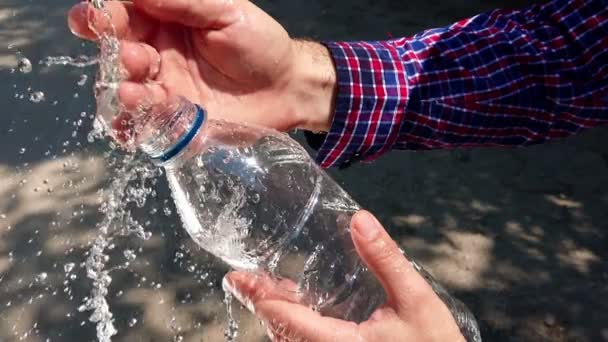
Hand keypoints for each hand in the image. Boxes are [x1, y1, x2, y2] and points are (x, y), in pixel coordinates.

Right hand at [67, 0, 335, 137]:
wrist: (286, 89)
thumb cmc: (259, 43)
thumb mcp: (225, 11)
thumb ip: (181, 1)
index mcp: (164, 22)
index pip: (122, 15)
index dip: (102, 15)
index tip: (93, 19)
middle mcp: (157, 55)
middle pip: (116, 54)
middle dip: (115, 55)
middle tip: (133, 58)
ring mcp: (164, 90)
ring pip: (126, 91)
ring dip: (122, 92)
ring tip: (135, 93)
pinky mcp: (174, 122)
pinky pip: (142, 126)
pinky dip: (131, 127)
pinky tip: (133, 126)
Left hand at [223, 211, 465, 341]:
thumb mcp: (417, 301)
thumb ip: (386, 260)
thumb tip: (359, 220)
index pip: (284, 319)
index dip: (258, 296)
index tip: (236, 277)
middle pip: (281, 331)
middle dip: (262, 303)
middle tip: (245, 278)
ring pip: (292, 341)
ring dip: (276, 314)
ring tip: (265, 288)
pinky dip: (294, 325)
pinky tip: (299, 308)